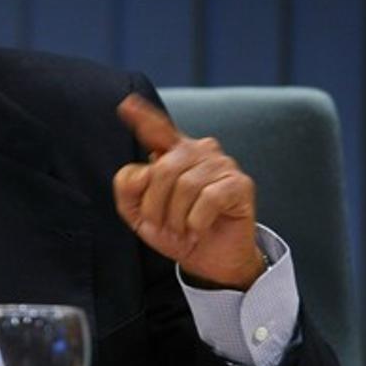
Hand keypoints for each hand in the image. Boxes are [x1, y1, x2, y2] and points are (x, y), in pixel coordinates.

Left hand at [113, 93, 267, 289]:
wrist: (210, 261)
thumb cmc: (177, 232)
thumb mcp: (140, 215)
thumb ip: (128, 189)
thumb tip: (142, 172)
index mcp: (173, 153)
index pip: (157, 129)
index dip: (142, 117)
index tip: (125, 104)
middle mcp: (199, 151)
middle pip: (163, 169)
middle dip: (155, 205)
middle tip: (163, 226)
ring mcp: (222, 164)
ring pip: (186, 185)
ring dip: (176, 218)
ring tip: (182, 229)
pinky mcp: (240, 183)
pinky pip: (208, 198)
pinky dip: (197, 222)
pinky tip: (199, 229)